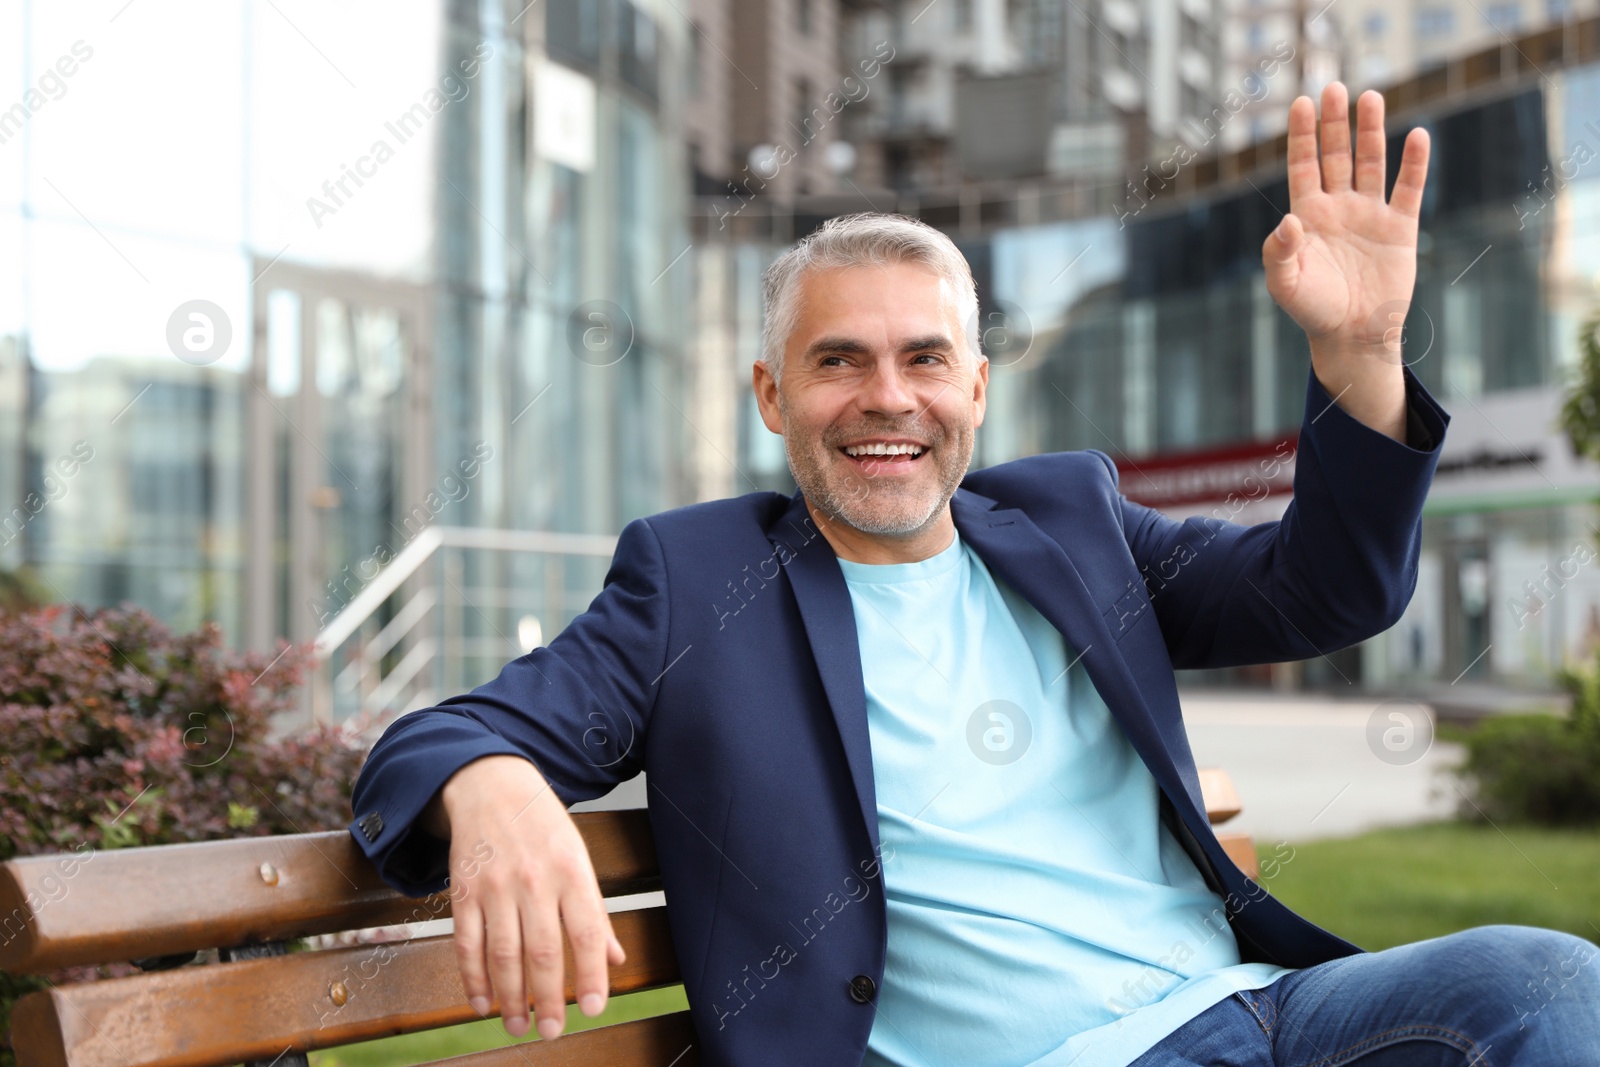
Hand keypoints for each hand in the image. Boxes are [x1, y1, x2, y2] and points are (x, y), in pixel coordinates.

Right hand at [439, 755, 626, 1039]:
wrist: (490, 784)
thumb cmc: (542, 824)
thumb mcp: (579, 856)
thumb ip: (595, 910)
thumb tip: (616, 958)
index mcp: (572, 871)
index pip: (587, 933)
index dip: (592, 975)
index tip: (594, 1008)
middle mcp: (534, 880)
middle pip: (543, 952)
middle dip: (548, 999)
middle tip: (552, 1031)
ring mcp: (495, 887)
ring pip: (503, 955)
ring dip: (511, 998)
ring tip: (519, 1026)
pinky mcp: (463, 891)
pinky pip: (467, 943)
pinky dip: (474, 978)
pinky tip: (484, 1002)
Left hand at [1263, 81, 1429, 439]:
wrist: (1352, 335)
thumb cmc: (1312, 310)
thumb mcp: (1285, 284)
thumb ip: (1278, 252)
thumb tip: (1288, 222)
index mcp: (1307, 216)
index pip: (1303, 166)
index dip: (1302, 136)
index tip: (1301, 103)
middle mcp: (1338, 208)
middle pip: (1336, 156)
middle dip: (1335, 123)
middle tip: (1335, 87)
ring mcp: (1370, 215)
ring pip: (1370, 164)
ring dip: (1370, 132)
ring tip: (1371, 97)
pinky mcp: (1400, 228)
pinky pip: (1407, 190)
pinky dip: (1413, 164)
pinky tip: (1417, 136)